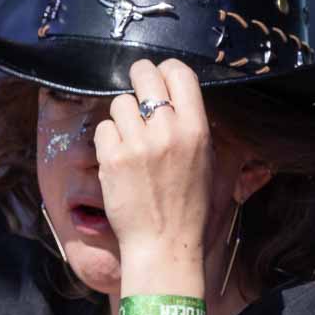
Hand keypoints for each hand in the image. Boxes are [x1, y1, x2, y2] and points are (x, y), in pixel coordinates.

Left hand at [94, 58, 214, 289]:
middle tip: (139, 95)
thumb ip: (197, 129)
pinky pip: (103, 127)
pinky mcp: (111, 157)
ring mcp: (137, 143)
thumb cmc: (190, 208)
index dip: (167, 71)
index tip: (162, 79)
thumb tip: (180, 99)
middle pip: (145, 75)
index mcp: (197, 130)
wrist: (165, 243)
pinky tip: (120, 157)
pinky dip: (108, 139)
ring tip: (132, 138)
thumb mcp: (210, 165)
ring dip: (123, 116)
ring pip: (120, 101)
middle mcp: (167, 131)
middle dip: (139, 80)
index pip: (180, 73)